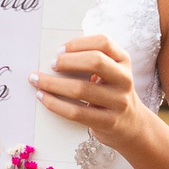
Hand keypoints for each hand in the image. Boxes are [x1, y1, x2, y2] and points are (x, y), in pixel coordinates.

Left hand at [29, 34, 147, 147]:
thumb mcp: (111, 72)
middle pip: (96, 62)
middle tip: (51, 64)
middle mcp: (124, 79)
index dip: (79, 43)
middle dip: (68, 61)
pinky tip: (43, 97)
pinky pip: (76, 112)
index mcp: (123, 61)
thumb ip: (93, 59)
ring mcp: (118, 102)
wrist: (132, 125)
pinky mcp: (108, 122)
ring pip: (81, 89)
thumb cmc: (111, 93)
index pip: (104, 42)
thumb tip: (57, 54)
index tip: (60, 49)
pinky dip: (55, 104)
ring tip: (37, 80)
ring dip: (53, 83)